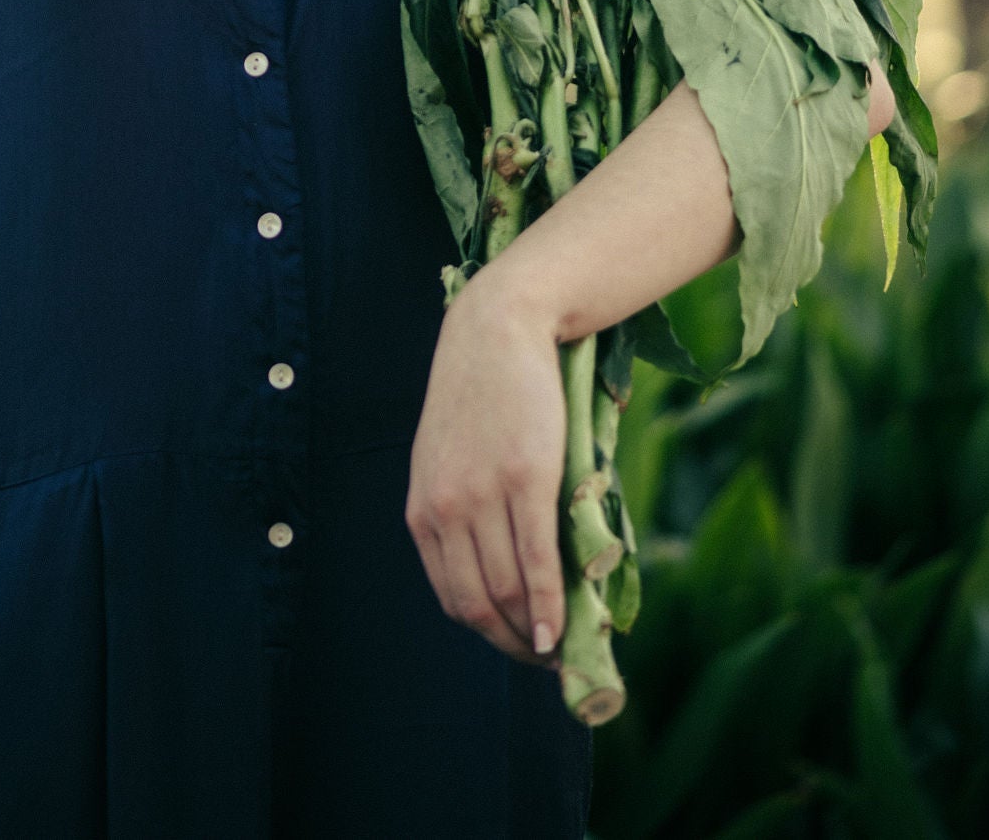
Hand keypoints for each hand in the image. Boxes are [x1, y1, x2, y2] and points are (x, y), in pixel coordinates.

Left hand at [405, 261, 568, 667]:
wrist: (496, 329)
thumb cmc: (479, 395)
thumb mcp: (449, 459)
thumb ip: (460, 514)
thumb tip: (502, 576)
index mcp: (423, 510)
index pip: (453, 597)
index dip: (489, 633)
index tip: (520, 647)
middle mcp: (445, 510)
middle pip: (479, 604)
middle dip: (514, 644)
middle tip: (549, 660)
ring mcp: (483, 495)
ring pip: (510, 588)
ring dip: (538, 632)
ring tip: (565, 647)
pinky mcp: (525, 478)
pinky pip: (537, 558)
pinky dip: (551, 605)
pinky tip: (564, 628)